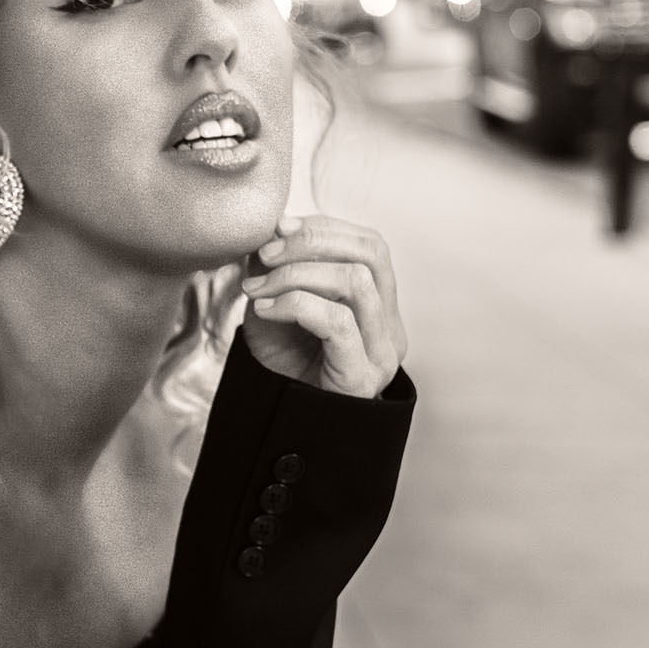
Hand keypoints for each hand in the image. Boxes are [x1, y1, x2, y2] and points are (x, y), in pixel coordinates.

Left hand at [237, 215, 406, 397]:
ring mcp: (382, 353)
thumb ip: (280, 266)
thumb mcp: (277, 301)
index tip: (277, 228)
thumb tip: (273, 226)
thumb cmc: (282, 364)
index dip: (324, 227)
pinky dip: (296, 304)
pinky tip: (265, 311)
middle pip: (372, 253)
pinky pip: (338, 321)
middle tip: (265, 253)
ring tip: (257, 289)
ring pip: (356, 282)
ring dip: (297, 274)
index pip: (369, 244)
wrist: (277, 421)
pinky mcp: (362, 375)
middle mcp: (391, 327)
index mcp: (380, 305)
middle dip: (313, 242)